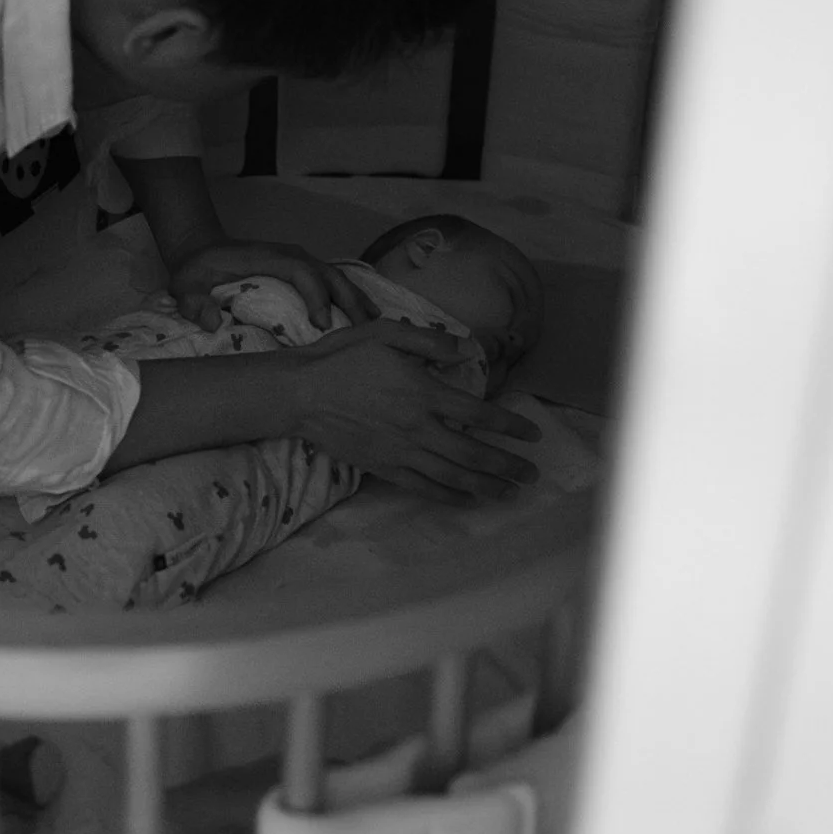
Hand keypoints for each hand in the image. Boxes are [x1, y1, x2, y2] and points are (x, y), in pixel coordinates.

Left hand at [172, 240, 376, 331]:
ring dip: (357, 301)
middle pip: (329, 274)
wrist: (202, 249)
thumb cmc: (196, 269)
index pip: (301, 271)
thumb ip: (192, 302)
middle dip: (349, 302)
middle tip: (364, 334)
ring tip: (377, 328)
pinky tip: (369, 317)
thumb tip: (210, 321)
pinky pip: (334, 283)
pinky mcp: (304, 271)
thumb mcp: (184, 284)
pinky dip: (353, 298)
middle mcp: (290, 255)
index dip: (315, 296)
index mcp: (267, 257)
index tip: (322, 325)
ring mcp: (301, 261)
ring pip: (337, 278)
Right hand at [283, 319, 541, 504]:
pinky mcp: (382, 467)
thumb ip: (428, 341)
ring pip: (451, 475)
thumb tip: (465, 350)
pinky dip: (448, 496)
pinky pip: (422, 487)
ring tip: (510, 493)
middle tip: (532, 474)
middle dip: (507, 465)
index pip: (477, 413)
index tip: (532, 434)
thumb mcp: (384, 332)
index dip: (509, 425)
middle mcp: (416, 426)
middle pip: (472, 452)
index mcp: (421, 392)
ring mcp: (399, 451)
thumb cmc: (342, 357)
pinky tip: (468, 500)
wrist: (300, 393)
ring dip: (486, 486)